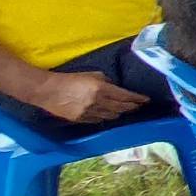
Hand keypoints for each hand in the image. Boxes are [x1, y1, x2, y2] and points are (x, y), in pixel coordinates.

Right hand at [32, 71, 148, 123]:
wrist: (48, 91)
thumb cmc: (70, 79)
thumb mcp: (91, 75)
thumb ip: (106, 81)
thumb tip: (116, 87)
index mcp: (101, 89)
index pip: (125, 96)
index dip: (137, 99)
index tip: (146, 100)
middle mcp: (98, 102)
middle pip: (121, 108)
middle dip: (132, 107)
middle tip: (138, 105)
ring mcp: (90, 113)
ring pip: (112, 116)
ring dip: (120, 113)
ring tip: (126, 110)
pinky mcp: (81, 120)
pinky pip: (99, 120)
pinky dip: (106, 117)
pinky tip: (109, 114)